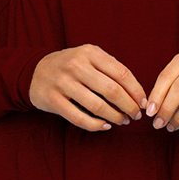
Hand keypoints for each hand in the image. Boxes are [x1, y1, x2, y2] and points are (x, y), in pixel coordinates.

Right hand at [29, 44, 147, 130]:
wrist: (34, 71)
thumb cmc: (71, 67)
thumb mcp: (89, 58)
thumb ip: (111, 69)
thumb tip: (138, 93)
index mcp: (90, 52)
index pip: (122, 74)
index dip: (136, 91)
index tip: (144, 103)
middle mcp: (76, 65)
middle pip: (112, 91)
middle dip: (129, 106)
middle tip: (135, 116)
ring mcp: (63, 83)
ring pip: (97, 106)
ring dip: (115, 117)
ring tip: (122, 121)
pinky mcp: (53, 100)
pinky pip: (79, 118)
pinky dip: (96, 125)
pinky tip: (105, 126)